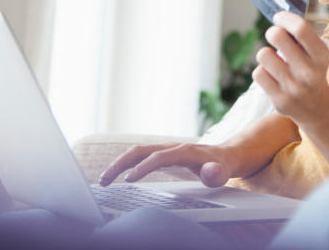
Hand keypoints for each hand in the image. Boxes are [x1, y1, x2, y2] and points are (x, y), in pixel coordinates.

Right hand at [98, 142, 231, 187]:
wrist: (224, 155)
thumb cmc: (222, 166)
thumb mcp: (224, 172)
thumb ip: (217, 174)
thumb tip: (211, 172)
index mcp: (185, 152)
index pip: (159, 158)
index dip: (144, 167)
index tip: (129, 180)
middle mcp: (172, 147)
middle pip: (141, 151)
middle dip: (120, 163)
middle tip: (104, 180)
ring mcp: (165, 150)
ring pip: (136, 153)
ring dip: (118, 164)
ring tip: (103, 180)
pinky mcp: (161, 154)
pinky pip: (139, 157)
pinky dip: (124, 164)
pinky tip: (115, 176)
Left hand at [253, 11, 328, 125]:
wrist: (316, 107)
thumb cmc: (312, 69)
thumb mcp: (316, 53)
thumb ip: (302, 36)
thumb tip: (278, 17)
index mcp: (322, 56)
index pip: (300, 29)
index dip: (285, 18)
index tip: (279, 18)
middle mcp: (309, 72)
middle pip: (276, 35)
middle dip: (273, 32)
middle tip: (276, 37)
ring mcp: (294, 87)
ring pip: (263, 54)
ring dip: (267, 54)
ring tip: (276, 61)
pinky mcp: (279, 100)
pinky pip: (258, 73)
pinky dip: (263, 71)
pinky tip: (273, 76)